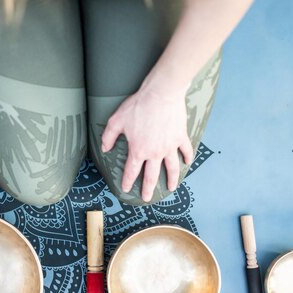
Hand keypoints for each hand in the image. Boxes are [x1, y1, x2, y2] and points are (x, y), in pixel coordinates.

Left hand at [101, 87, 192, 201]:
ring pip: (172, 169)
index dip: (128, 182)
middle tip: (147, 198)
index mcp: (138, 151)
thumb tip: (105, 148)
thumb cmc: (138, 105)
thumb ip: (108, 136)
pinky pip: (186, 151)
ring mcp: (170, 147)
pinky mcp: (180, 137)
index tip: (126, 189)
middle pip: (151, 177)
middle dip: (148, 190)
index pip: (131, 171)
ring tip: (170, 188)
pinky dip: (187, 157)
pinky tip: (187, 162)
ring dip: (171, 180)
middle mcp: (155, 153)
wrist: (161, 94)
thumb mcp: (116, 120)